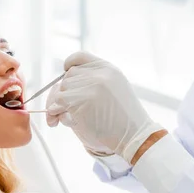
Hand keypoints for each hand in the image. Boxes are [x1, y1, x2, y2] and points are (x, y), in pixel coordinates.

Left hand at [46, 52, 163, 162]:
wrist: (134, 135)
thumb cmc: (123, 118)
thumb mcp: (114, 89)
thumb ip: (93, 81)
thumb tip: (62, 86)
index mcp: (108, 69)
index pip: (80, 57)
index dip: (69, 64)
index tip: (64, 72)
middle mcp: (99, 74)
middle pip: (68, 76)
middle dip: (63, 92)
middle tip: (63, 108)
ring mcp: (90, 86)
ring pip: (61, 90)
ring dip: (61, 105)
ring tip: (73, 118)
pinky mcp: (81, 101)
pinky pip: (59, 102)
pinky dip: (59, 112)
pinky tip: (71, 121)